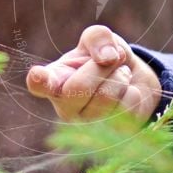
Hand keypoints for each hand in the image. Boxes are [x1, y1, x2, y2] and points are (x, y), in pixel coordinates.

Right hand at [26, 24, 161, 121]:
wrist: (134, 81)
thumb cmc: (107, 60)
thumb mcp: (100, 40)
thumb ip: (98, 37)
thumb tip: (107, 57)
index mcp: (55, 80)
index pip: (39, 84)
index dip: (38, 80)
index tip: (38, 75)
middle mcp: (65, 107)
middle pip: (79, 87)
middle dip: (103, 67)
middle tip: (112, 60)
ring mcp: (86, 126)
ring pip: (107, 98)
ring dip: (121, 77)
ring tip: (120, 76)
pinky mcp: (111, 136)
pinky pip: (127, 107)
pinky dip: (133, 92)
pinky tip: (127, 94)